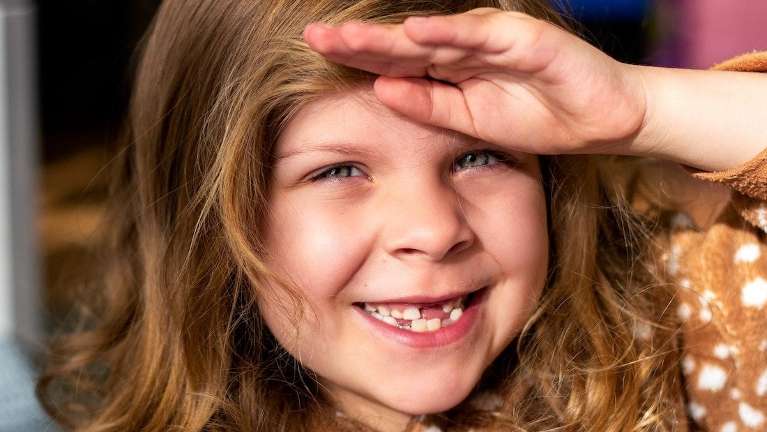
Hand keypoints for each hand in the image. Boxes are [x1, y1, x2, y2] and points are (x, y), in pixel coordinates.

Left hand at [303, 8, 647, 155]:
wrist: (601, 121)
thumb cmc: (536, 117)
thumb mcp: (468, 122)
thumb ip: (427, 106)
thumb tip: (380, 90)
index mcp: (448, 70)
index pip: (394, 62)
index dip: (356, 59)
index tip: (315, 57)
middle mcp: (464, 49)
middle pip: (402, 44)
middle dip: (358, 42)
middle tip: (314, 38)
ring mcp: (492, 40)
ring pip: (433, 34)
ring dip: (389, 35)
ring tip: (346, 37)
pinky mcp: (525, 38)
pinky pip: (482, 35)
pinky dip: (450, 33)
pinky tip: (416, 32)